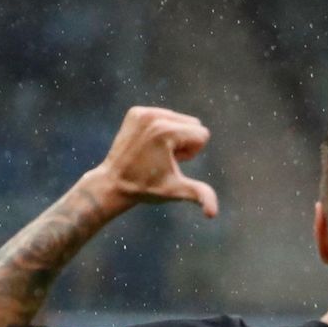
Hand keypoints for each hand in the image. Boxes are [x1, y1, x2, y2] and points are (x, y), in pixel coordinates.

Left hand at [90, 106, 218, 217]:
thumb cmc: (146, 188)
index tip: (173, 162)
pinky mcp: (136, 112)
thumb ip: (200, 195)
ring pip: (180, 119)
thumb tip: (213, 214)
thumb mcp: (176, 191)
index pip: (202, 134)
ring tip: (156, 153)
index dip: (192, 153)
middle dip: (185, 143)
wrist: (113, 183)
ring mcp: (143, 112)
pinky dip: (162, 130)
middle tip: (164, 158)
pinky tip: (149, 146)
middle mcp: (155, 116)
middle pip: (193, 123)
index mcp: (166, 131)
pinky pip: (165, 116)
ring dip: (175, 137)